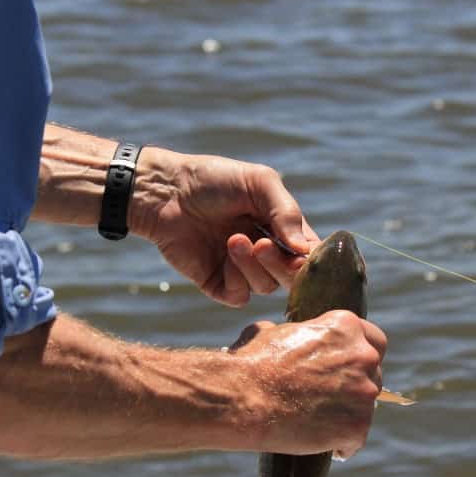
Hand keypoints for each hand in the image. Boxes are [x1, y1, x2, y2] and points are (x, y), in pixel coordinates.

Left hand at [130, 148, 320, 306]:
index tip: (302, 254)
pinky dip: (236, 279)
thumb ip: (286, 212)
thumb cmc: (213, 180)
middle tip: (262, 244)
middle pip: (292, 278)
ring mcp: (242, 269)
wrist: (165, 192)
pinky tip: (224, 254)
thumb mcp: (259, 182)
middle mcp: (266, 251)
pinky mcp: (218, 284)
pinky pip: (240, 296)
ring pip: (267, 287)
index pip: (310, 254)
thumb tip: (306, 251)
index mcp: (281, 228)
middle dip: (282, 265)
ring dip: (252, 265)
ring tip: (232, 239)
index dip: (310, 260)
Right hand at [229, 310, 387, 458]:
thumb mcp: (269, 332)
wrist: (244, 399)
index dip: (360, 356)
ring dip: (349, 414)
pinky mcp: (357, 426)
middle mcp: (363, 356)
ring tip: (324, 425)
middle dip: (355, 387)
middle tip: (332, 399)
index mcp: (346, 328)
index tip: (350, 369)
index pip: (374, 341)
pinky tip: (329, 447)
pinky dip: (343, 444)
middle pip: (373, 375)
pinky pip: (356, 439)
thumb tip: (276, 333)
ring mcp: (364, 393)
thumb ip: (288, 333)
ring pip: (366, 407)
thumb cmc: (251, 364)